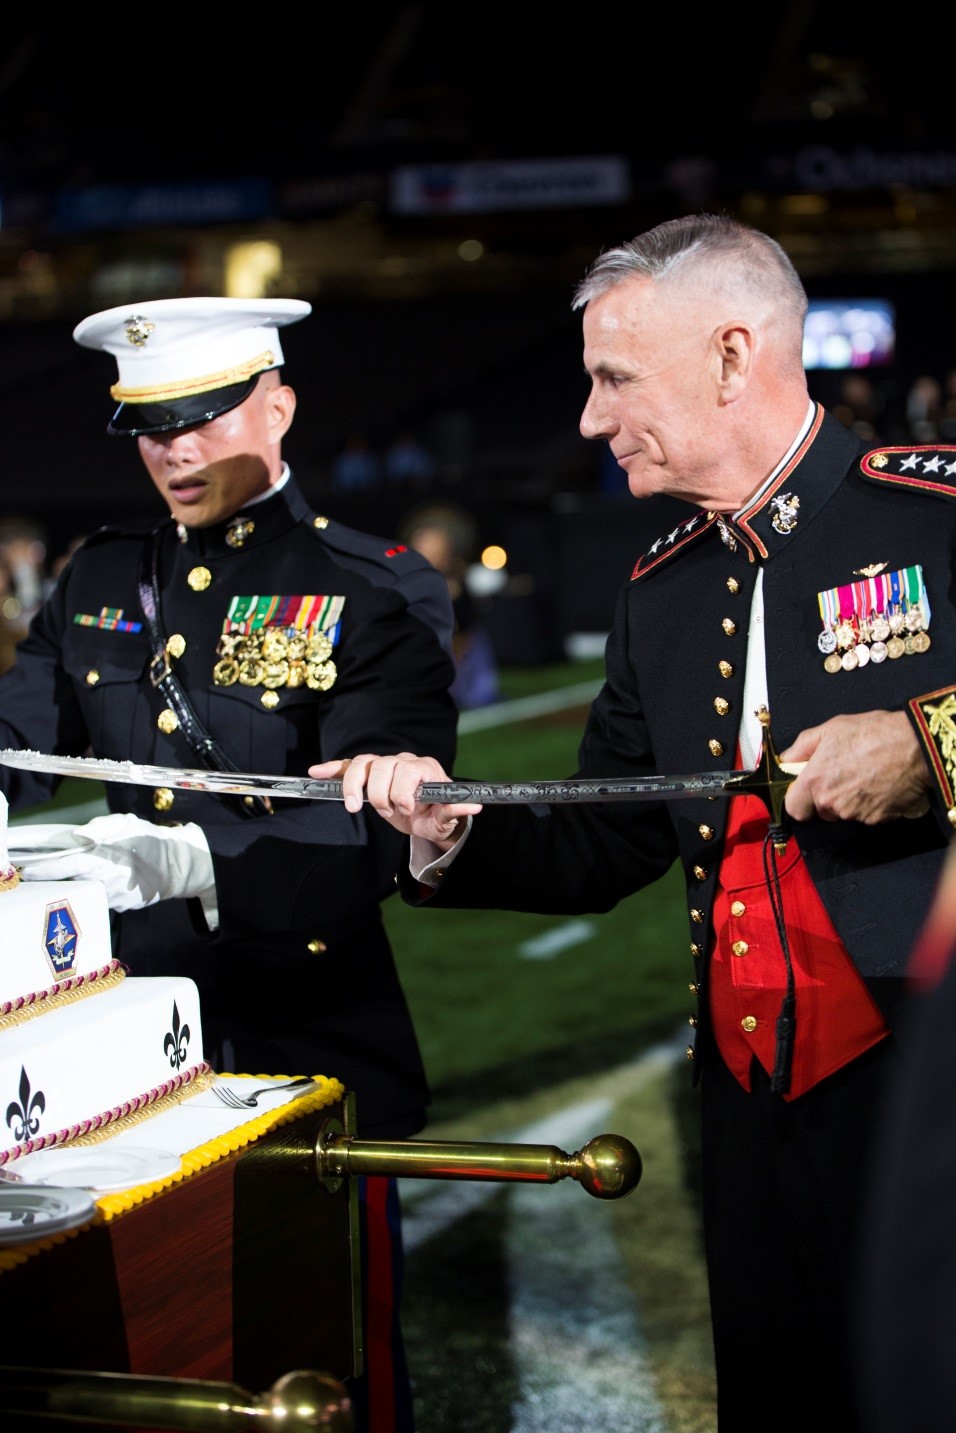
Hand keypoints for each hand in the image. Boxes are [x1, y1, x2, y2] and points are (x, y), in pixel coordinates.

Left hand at [17, 812, 215, 911]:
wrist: (180, 866)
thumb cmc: (151, 841)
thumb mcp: (127, 823)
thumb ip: (101, 827)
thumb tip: (77, 835)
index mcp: (104, 859)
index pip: (66, 865)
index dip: (45, 870)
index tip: (25, 870)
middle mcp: (105, 882)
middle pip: (70, 882)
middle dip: (56, 878)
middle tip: (40, 872)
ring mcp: (113, 898)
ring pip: (85, 891)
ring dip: (79, 883)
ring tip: (82, 873)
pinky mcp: (121, 907)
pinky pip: (101, 898)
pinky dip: (98, 889)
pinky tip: (107, 880)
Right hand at [309, 752, 482, 850]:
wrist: (426, 816)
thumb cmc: (437, 815)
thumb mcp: (446, 819)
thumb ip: (455, 810)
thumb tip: (474, 805)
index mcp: (425, 768)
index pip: (406, 771)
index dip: (401, 793)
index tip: (405, 811)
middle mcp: (404, 761)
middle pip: (382, 766)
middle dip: (381, 794)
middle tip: (389, 813)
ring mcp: (386, 765)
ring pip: (364, 763)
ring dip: (355, 785)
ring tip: (353, 806)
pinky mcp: (370, 773)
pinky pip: (350, 766)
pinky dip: (334, 769)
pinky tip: (317, 773)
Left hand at [779, 710, 930, 823]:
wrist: (915, 747)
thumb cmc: (874, 733)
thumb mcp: (832, 728)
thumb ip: (803, 746)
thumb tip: (788, 758)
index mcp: (815, 781)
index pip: (794, 809)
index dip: (800, 801)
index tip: (808, 790)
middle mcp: (832, 802)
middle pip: (821, 812)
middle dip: (827, 799)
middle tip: (843, 777)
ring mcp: (855, 814)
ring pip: (844, 814)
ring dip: (849, 802)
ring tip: (865, 776)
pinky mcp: (877, 819)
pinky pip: (867, 816)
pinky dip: (871, 805)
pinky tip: (880, 785)